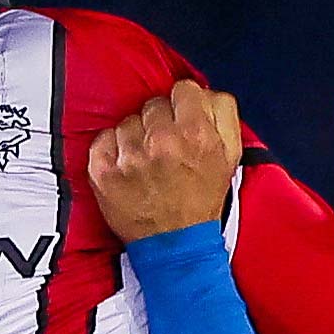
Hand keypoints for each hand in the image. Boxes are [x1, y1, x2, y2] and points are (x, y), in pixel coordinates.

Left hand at [85, 81, 247, 241]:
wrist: (177, 245)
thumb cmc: (202, 199)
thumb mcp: (231, 155)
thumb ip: (223, 113)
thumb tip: (204, 91)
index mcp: (196, 133)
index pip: (183, 89)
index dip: (183, 104)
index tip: (181, 120)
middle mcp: (162, 141)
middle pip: (153, 105)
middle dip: (159, 123)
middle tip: (165, 149)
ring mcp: (129, 158)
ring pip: (127, 122)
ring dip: (135, 139)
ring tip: (146, 163)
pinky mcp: (103, 173)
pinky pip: (102, 140)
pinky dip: (111, 151)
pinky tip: (126, 168)